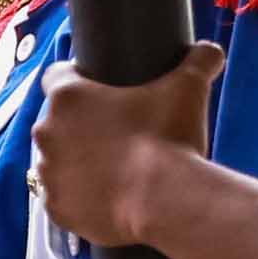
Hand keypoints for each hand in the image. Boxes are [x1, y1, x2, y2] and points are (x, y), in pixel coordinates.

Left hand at [30, 39, 223, 251]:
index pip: (57, 75)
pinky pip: (62, 197)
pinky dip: (78, 196)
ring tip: (112, 165)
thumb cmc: (170, 137)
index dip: (75, 78)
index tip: (97, 88)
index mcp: (67, 97)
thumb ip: (199, 60)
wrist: (163, 199)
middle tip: (115, 131)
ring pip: (57, 160)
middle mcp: (47, 133)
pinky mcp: (56, 208)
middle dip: (79, 124)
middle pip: (58, 121)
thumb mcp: (190, 87)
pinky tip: (103, 194)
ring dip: (76, 160)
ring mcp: (48, 173)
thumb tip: (210, 51)